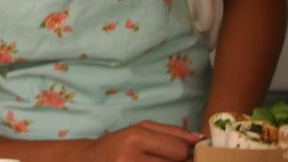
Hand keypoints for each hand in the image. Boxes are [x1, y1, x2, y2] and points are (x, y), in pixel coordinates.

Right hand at [78, 120, 201, 160]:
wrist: (88, 161)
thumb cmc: (117, 143)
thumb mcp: (141, 129)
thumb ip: (172, 132)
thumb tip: (200, 139)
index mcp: (136, 138)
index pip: (179, 150)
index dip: (187, 153)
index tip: (185, 153)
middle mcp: (132, 159)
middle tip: (172, 158)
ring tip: (159, 161)